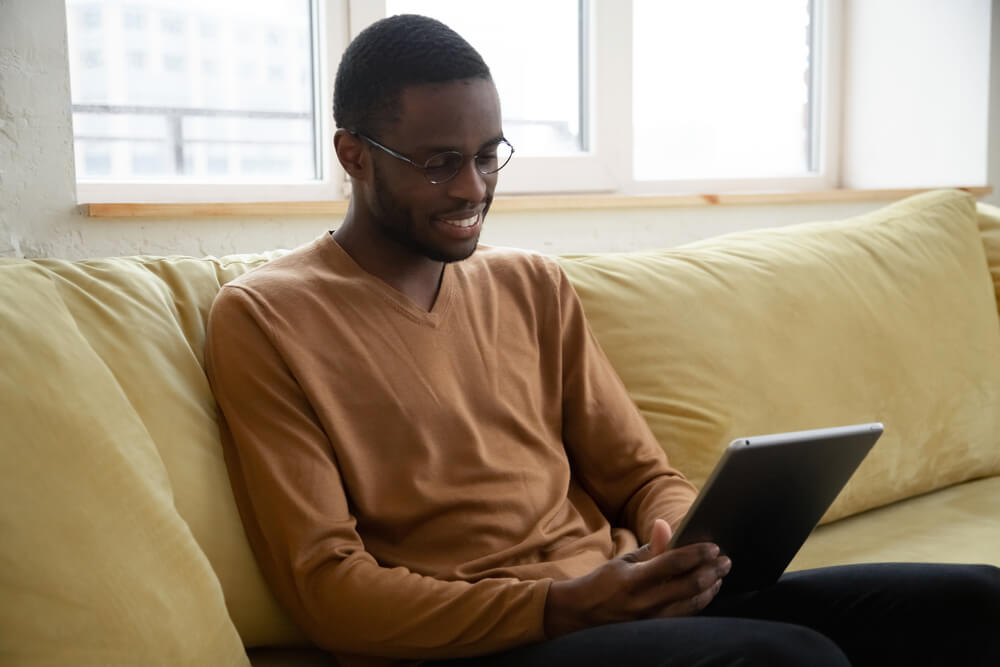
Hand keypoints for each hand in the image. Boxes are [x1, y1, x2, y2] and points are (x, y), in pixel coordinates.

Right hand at [543, 519, 730, 637]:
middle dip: (711, 571)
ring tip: (720, 574)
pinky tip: (708, 591)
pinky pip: (685, 615)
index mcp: (633, 580)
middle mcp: (644, 602)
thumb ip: (651, 547)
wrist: (584, 614)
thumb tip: (666, 524)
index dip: (696, 554)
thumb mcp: (624, 561)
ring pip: (692, 604)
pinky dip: (700, 601)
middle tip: (725, 560)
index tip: (713, 547)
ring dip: (710, 587)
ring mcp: (652, 620)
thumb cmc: (605, 583)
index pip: (672, 564)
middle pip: (688, 586)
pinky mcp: (656, 629)